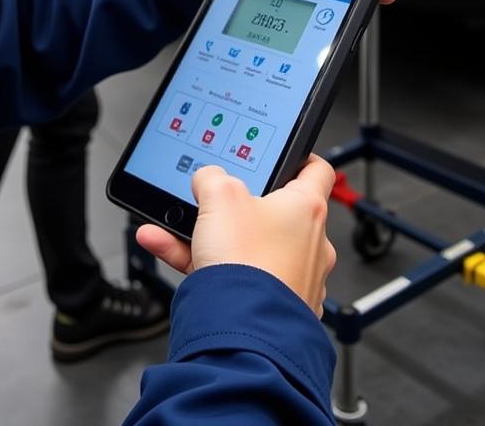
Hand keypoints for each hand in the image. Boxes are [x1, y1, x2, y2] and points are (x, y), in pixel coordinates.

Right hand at [136, 156, 337, 310]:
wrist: (243, 330)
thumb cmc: (248, 262)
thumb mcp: (219, 197)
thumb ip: (213, 178)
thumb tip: (208, 179)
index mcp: (307, 208)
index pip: (315, 169)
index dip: (297, 156)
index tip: (281, 155)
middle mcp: (310, 243)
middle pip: (271, 211)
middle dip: (234, 206)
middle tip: (212, 201)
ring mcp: (294, 277)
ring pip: (246, 245)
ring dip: (210, 236)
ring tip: (173, 228)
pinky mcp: (273, 304)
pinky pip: (236, 275)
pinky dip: (204, 264)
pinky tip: (168, 249)